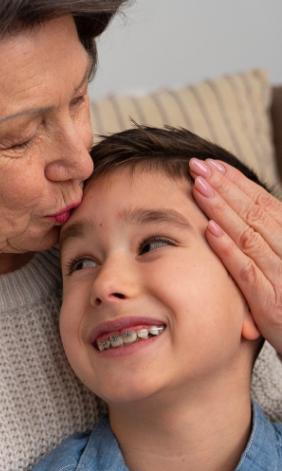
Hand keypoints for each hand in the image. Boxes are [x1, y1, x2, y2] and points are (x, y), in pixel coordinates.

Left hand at [189, 157, 281, 351]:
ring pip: (250, 236)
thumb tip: (235, 220)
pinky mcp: (273, 304)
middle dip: (225, 186)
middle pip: (256, 213)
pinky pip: (248, 272)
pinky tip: (210, 231)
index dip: (239, 183)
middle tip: (198, 165)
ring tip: (199, 187)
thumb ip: (266, 246)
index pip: (265, 205)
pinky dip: (229, 249)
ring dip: (223, 209)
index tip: (213, 165)